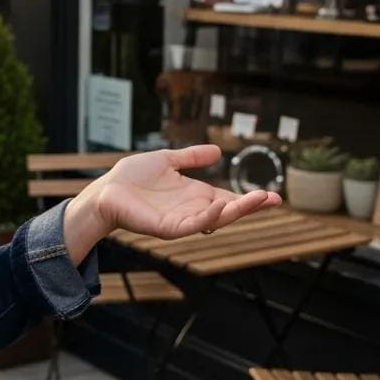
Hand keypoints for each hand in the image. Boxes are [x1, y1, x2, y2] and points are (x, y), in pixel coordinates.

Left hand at [63, 145, 280, 262]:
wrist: (105, 190)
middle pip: (228, 211)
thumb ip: (191, 158)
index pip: (228, 199)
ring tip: (256, 199)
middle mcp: (192, 210)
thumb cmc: (133, 178)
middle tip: (274, 198)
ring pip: (214, 219)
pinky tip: (218, 207)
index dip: (249, 198)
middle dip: (251, 206)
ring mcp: (181, 221)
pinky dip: (206, 218)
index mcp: (194, 195)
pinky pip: (190, 226)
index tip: (273, 196)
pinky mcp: (166, 228)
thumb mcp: (167, 160)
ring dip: (236, 211)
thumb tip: (218, 151)